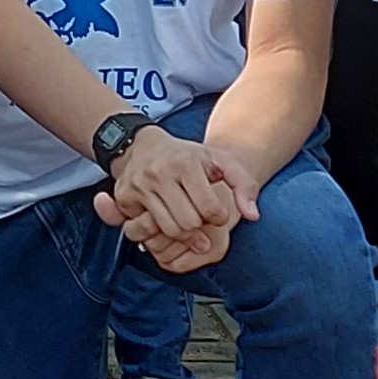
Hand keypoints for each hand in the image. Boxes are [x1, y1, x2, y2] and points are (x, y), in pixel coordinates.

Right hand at [91, 127, 247, 272]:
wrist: (142, 145)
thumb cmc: (188, 157)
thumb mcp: (221, 161)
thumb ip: (245, 185)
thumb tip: (253, 216)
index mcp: (185, 163)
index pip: (210, 210)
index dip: (219, 217)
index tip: (217, 211)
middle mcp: (158, 173)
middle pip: (188, 224)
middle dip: (200, 227)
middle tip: (201, 217)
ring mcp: (138, 185)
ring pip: (168, 230)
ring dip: (182, 233)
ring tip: (187, 218)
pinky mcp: (124, 197)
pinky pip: (147, 229)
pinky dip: (159, 230)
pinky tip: (167, 218)